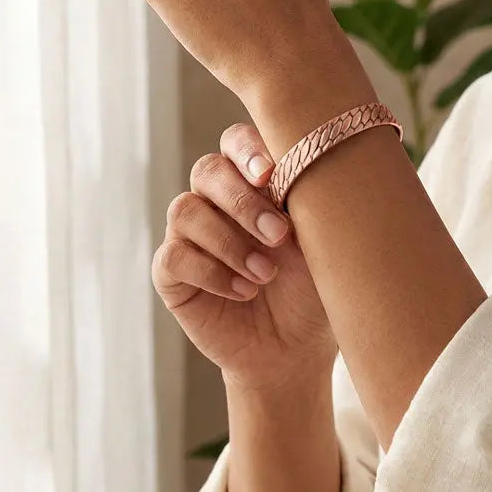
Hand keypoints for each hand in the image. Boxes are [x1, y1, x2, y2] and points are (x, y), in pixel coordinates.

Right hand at [152, 121, 336, 391]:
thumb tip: (299, 176)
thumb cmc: (312, 289)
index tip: (271, 174)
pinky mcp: (171, 272)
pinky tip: (244, 291)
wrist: (295, 350)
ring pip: (185, 210)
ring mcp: (189, 234)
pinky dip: (212, 273)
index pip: (236, 142)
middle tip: (279, 234)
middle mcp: (216, 199)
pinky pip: (174, 256)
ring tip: (266, 274)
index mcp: (252, 180)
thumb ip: (305, 205)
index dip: (248, 150)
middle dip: (243, 201)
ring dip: (229, 241)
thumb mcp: (320, 245)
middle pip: (208, 170)